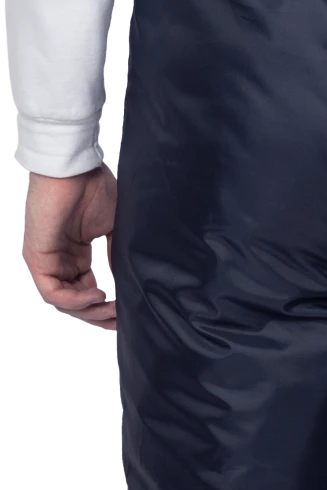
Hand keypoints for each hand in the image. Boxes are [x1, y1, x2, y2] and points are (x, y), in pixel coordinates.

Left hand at [23, 163, 116, 329]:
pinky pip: (54, 291)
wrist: (75, 168)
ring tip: (110, 309)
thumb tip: (125, 281)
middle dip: (96, 314)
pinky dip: (76, 299)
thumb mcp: (113, 227)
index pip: (84, 289)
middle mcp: (58, 259)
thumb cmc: (93, 187)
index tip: (123, 315)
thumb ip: (116, 255)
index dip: (103, 305)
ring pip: (63, 301)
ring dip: (88, 310)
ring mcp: (46, 260)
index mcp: (73, 253)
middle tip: (118, 321)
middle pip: (73, 300)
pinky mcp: (38, 258)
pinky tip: (97, 295)